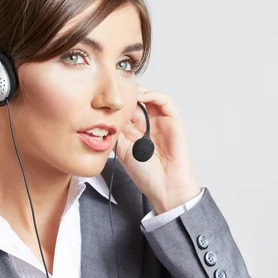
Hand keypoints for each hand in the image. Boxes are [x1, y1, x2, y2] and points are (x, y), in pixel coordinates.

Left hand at [115, 84, 200, 213]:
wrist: (165, 187)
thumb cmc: (146, 175)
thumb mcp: (122, 151)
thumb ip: (116, 133)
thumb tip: (103, 118)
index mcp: (135, 133)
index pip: (125, 111)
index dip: (116, 103)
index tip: (104, 98)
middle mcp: (148, 125)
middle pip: (136, 101)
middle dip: (126, 93)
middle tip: (115, 89)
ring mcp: (161, 122)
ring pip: (150, 98)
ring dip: (138, 91)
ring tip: (127, 91)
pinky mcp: (174, 121)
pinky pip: (165, 101)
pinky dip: (153, 95)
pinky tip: (141, 97)